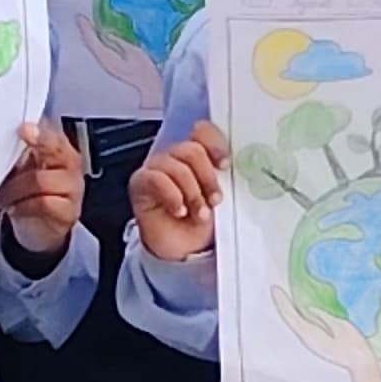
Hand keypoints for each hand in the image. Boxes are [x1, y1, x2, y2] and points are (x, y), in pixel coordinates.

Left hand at [0, 121, 86, 266]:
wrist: (39, 229)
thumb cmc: (29, 194)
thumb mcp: (21, 170)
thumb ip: (16, 154)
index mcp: (58, 148)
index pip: (52, 133)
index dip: (38, 132)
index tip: (22, 129)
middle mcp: (70, 164)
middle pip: (54, 151)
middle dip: (23, 161)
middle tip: (2, 171)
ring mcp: (73, 188)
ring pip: (41, 180)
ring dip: (14, 190)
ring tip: (1, 198)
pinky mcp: (69, 211)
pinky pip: (43, 204)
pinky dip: (23, 206)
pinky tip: (14, 209)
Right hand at [132, 120, 227, 262]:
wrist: (183, 249)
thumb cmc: (202, 221)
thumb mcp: (218, 197)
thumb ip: (224, 177)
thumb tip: (239, 166)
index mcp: (197, 155)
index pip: (202, 131)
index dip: (215, 144)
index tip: (225, 164)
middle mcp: (175, 157)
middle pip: (192, 150)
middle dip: (207, 177)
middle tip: (214, 199)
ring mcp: (157, 168)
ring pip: (177, 167)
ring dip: (193, 193)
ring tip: (199, 213)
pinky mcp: (141, 182)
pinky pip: (156, 179)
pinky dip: (172, 196)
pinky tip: (179, 210)